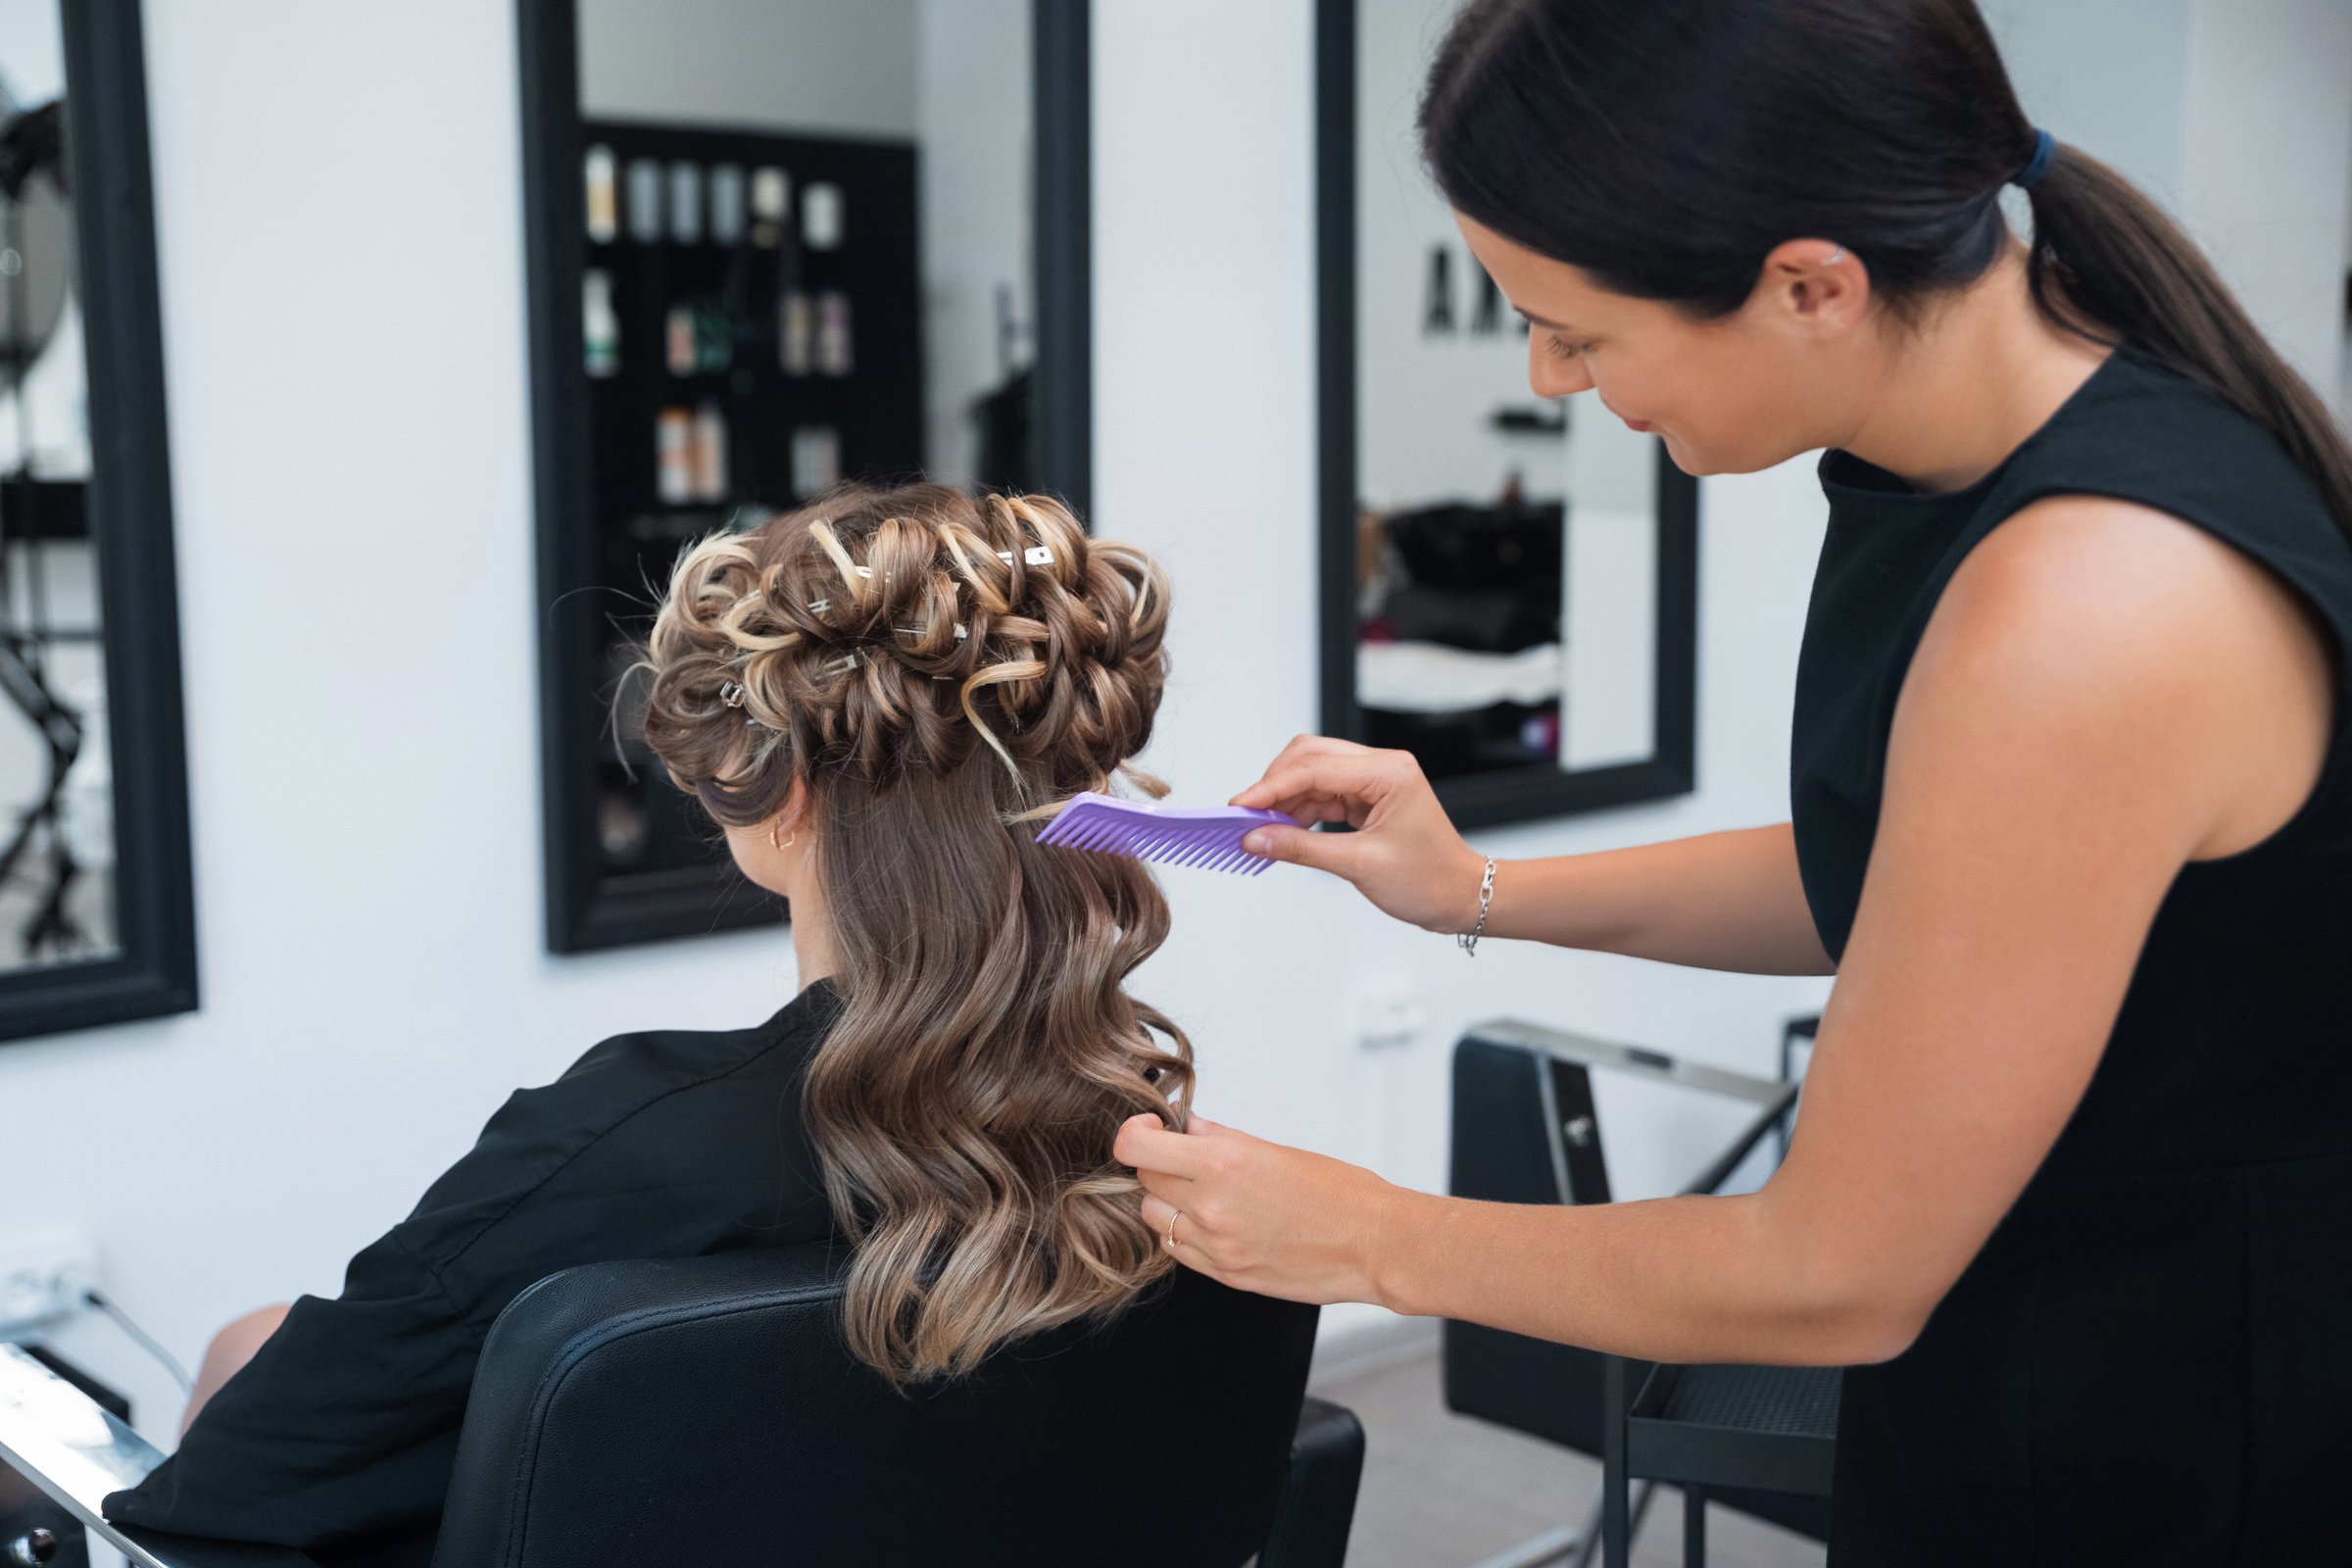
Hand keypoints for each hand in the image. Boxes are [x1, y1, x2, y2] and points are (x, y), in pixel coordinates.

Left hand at [1114, 1113, 1415, 1306]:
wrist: (1375, 1246)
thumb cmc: (1341, 1193)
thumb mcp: (1275, 1150)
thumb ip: (1220, 1139)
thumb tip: (1186, 1127)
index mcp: (1222, 1164)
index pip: (1136, 1146)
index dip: (1136, 1132)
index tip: (1152, 1128)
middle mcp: (1210, 1207)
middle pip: (1144, 1180)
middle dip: (1158, 1165)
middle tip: (1185, 1158)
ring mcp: (1215, 1247)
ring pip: (1155, 1218)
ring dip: (1168, 1201)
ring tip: (1203, 1193)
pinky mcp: (1226, 1275)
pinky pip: (1179, 1250)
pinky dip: (1185, 1232)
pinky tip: (1214, 1221)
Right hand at [1231, 735, 1486, 931]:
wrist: (1461, 897)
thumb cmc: (1429, 881)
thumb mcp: (1359, 865)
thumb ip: (1301, 848)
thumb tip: (1255, 838)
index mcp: (1388, 773)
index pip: (1315, 768)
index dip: (1272, 787)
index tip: (1240, 807)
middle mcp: (1382, 767)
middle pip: (1310, 757)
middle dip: (1275, 785)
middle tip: (1245, 816)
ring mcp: (1375, 780)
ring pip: (1313, 774)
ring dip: (1285, 799)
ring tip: (1260, 829)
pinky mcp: (1368, 796)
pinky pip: (1323, 793)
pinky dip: (1300, 810)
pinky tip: (1283, 831)